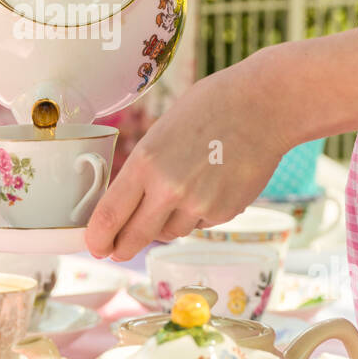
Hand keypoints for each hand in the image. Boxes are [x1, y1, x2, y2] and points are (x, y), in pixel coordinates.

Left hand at [86, 52, 289, 260]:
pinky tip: (210, 184)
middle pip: (134, 238)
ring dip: (166, 223)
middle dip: (122, 248)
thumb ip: (144, 169)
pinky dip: (198, 214)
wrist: (262, 107)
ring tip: (183, 189)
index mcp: (145, 163)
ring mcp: (199, 205)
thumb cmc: (209, 108)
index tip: (95, 245)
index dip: (97, 238)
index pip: (109, 215)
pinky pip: (199, 224)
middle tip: (117, 252)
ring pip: (169, 232)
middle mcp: (168, 190)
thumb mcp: (161, 133)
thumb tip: (129, 205)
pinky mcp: (224, 213)